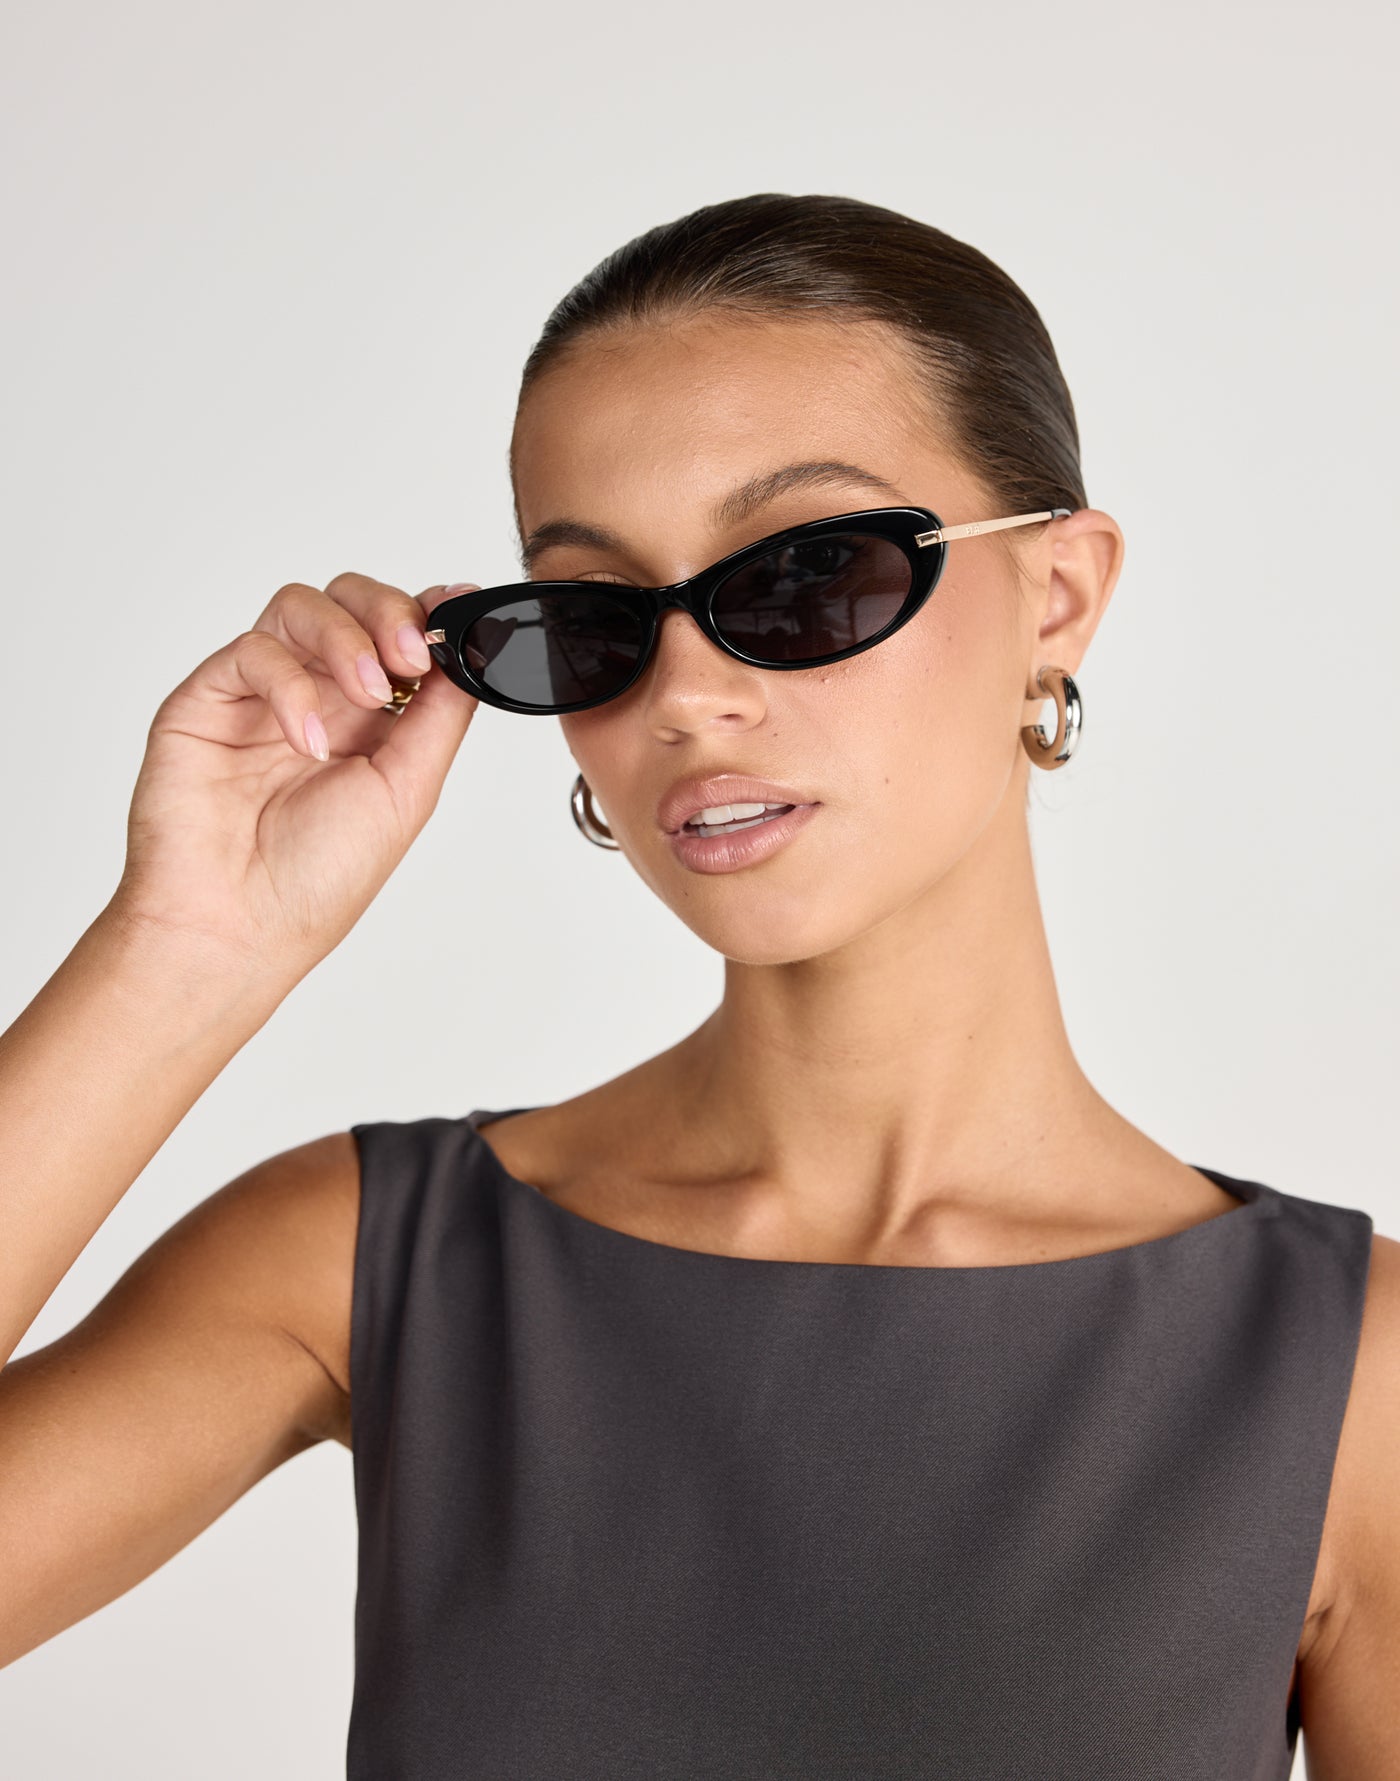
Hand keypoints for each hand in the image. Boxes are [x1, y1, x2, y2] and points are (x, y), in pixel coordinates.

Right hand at [109, 572, 480, 971]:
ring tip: (367, 693)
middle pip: (351, 600)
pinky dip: (290, 685)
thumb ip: (442, 715)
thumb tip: (474, 647)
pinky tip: (307, 741)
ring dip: (345, 636)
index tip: (459, 616)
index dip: (429, 615)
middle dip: (389, 612)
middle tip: (411, 657)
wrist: (237, 928)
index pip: (399, 632)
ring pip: (301, 606)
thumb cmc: (316, 880)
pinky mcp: (206, 699)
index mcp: (370, 720)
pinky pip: (252, 650)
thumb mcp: (408, 791)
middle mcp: (316, 696)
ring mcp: (259, 694)